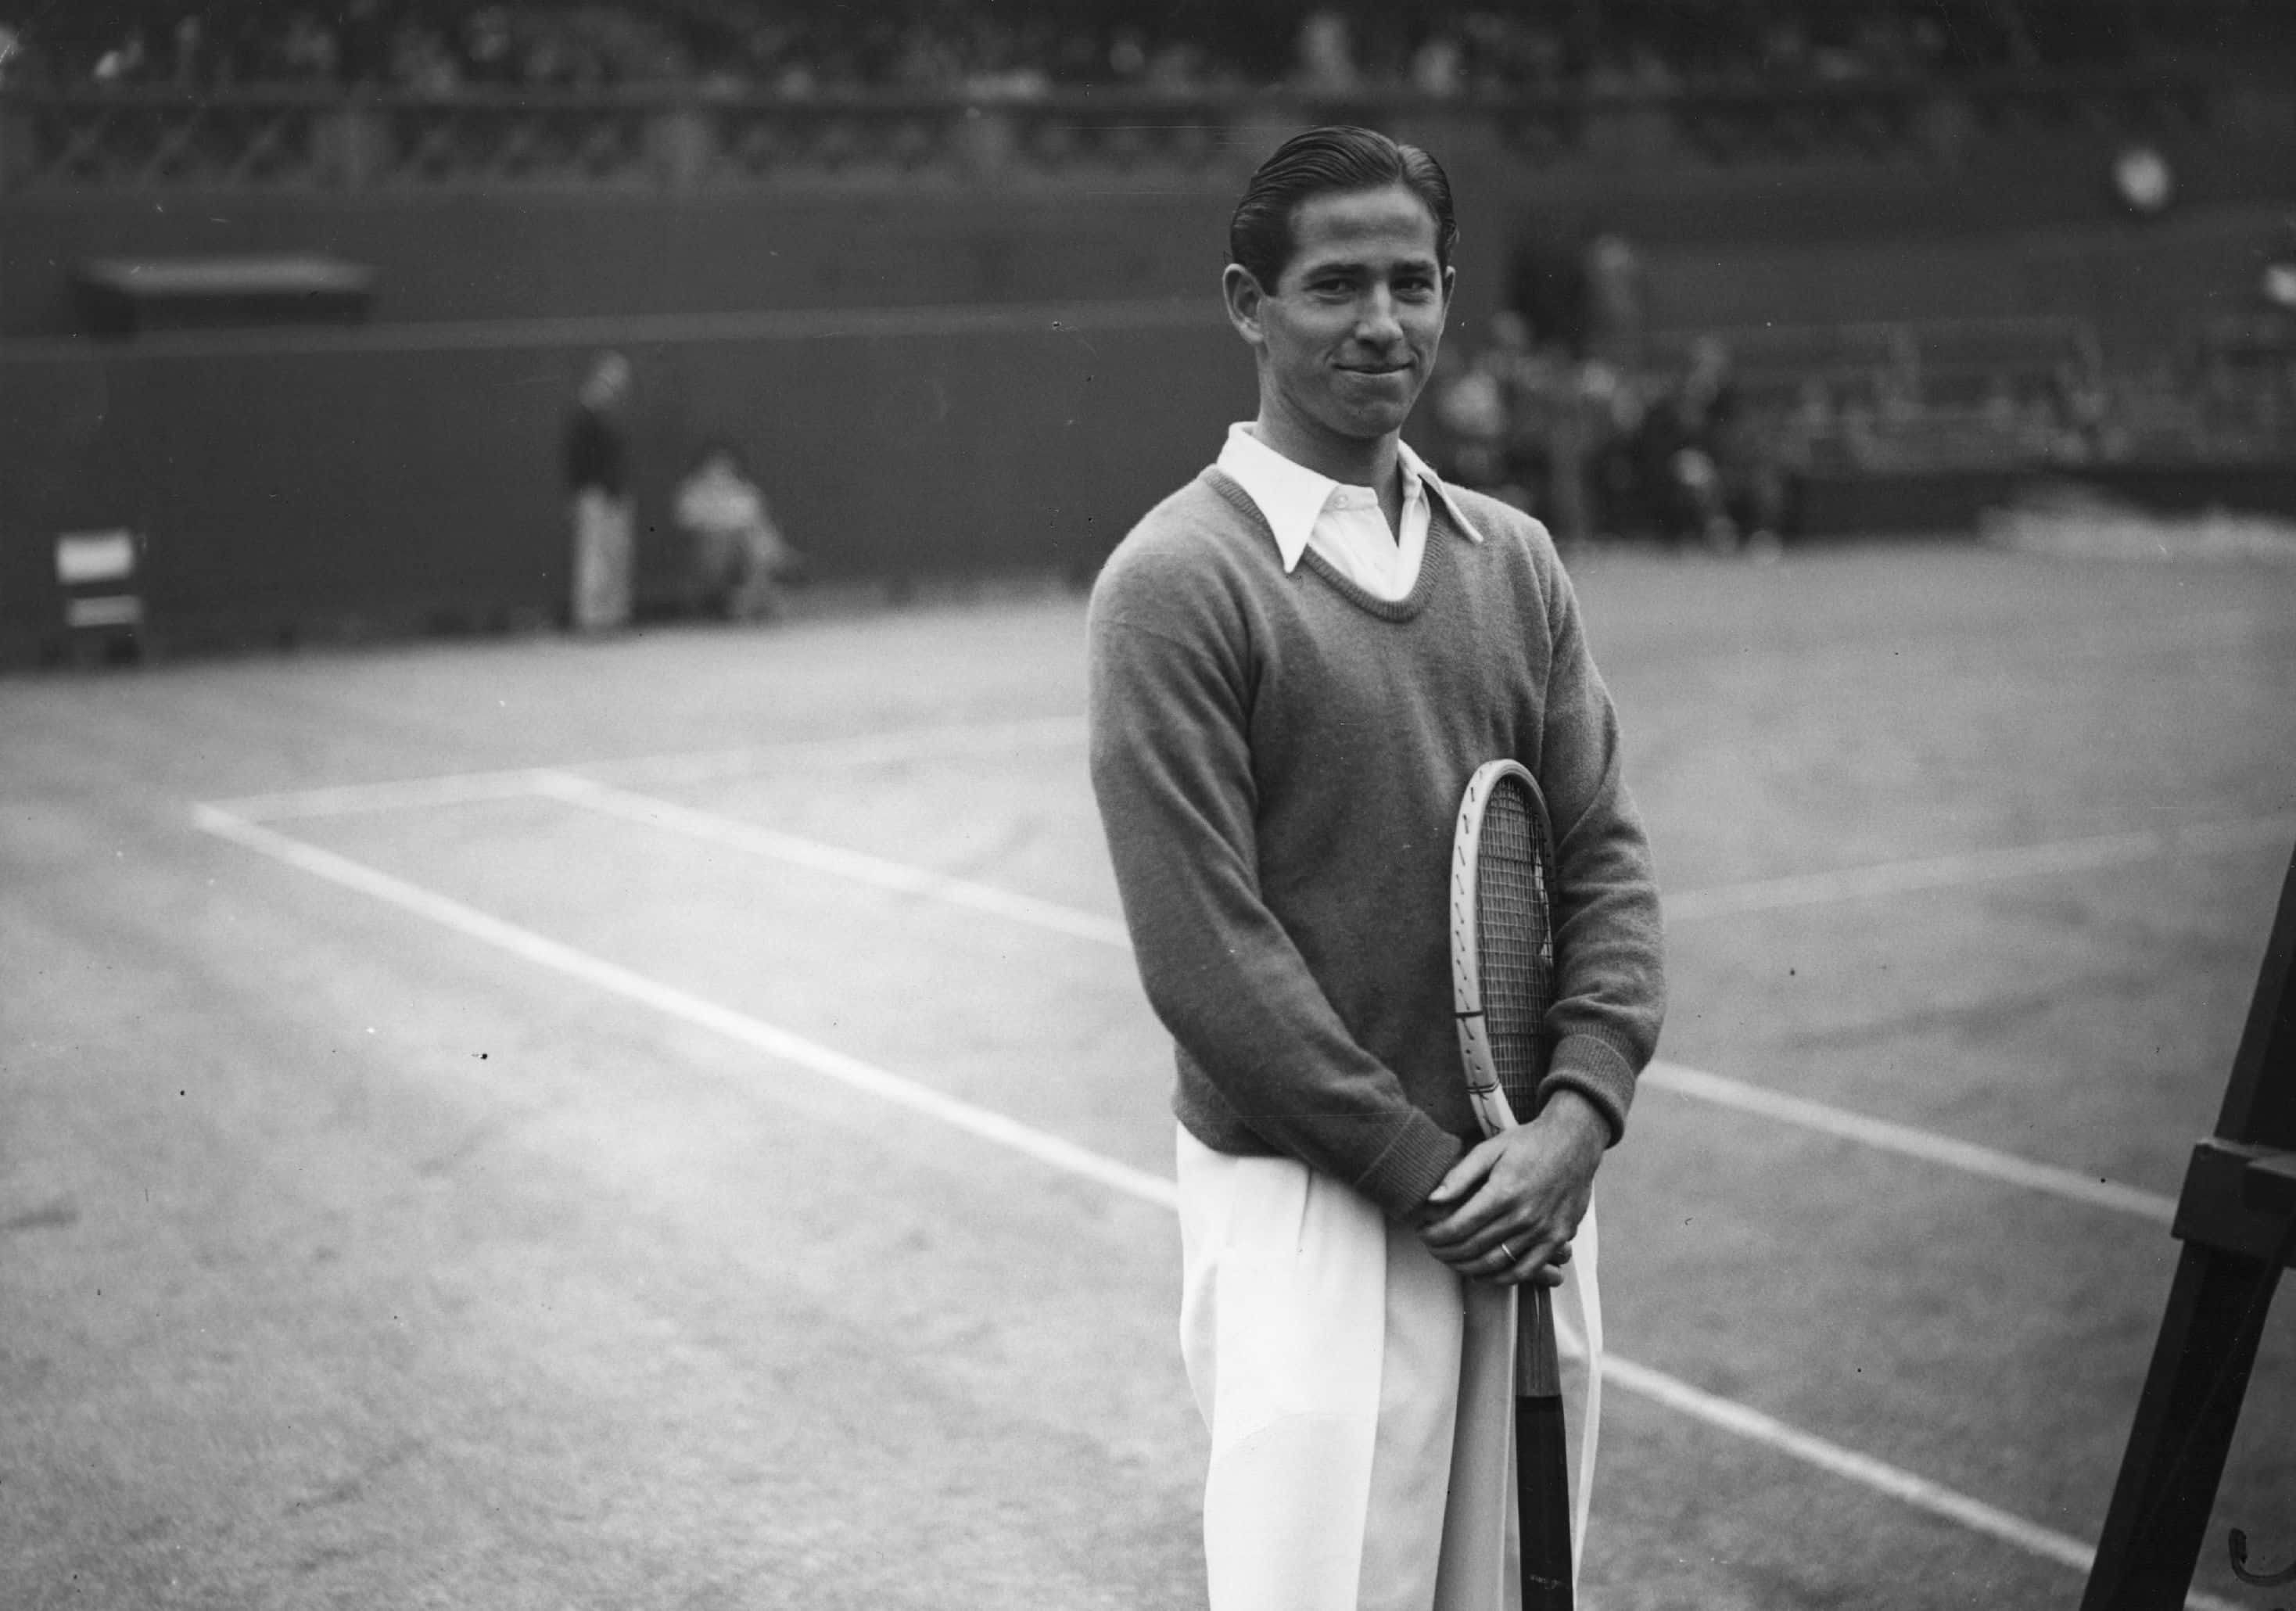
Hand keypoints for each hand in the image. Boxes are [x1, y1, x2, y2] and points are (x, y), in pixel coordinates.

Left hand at [1416, 1089, 1604, 1286]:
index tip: (1423, 1234)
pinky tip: (1484, 1274)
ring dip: (1467, 1267)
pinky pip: (1527, 1269)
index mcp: (1503, 1192)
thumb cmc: (1529, 1142)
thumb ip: (1460, 1175)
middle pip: (1474, 1247)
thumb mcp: (1490, 1149)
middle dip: (1446, 1252)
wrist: (1574, 1141)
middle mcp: (1523, 1215)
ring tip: (1450, 1261)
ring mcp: (1543, 1230)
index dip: (1436, 1235)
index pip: (1459, 1226)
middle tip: (1431, 1249)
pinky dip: (1502, 1278)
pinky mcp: (1558, 1238)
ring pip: (1496, 1263)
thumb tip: (1431, 1198)